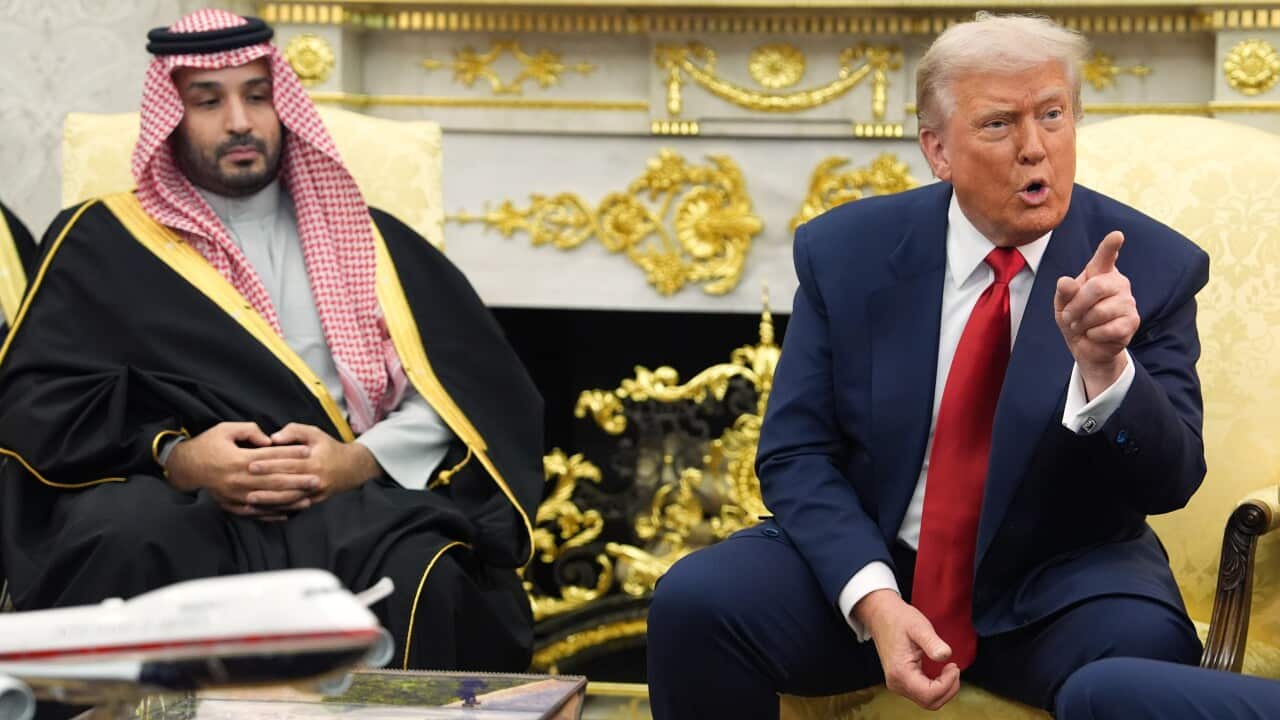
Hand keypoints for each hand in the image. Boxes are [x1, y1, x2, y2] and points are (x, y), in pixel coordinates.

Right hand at [166, 422, 316, 520]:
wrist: (184, 468)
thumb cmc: (206, 445)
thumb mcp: (225, 430)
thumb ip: (249, 431)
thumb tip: (270, 439)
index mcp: (239, 459)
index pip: (271, 457)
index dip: (291, 454)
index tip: (308, 452)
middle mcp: (238, 479)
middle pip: (274, 481)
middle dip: (298, 480)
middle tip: (317, 479)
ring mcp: (235, 495)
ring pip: (268, 499)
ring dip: (290, 500)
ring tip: (308, 498)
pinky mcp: (232, 506)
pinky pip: (255, 512)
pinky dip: (272, 514)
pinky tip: (287, 513)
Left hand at [248, 423, 380, 504]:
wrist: (352, 468)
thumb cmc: (329, 448)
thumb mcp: (315, 434)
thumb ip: (294, 432)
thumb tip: (274, 438)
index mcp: (314, 460)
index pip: (287, 462)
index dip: (268, 464)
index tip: (250, 464)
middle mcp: (315, 478)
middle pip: (286, 482)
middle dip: (263, 483)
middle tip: (244, 482)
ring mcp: (315, 493)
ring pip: (289, 499)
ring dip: (268, 500)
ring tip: (249, 499)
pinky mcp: (314, 501)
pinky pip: (294, 507)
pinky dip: (279, 508)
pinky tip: (264, 509)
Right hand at [855, 590, 960, 710]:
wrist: (881, 615)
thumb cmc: (898, 619)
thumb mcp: (919, 627)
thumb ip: (932, 642)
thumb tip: (945, 655)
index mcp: (900, 672)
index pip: (929, 694)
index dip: (947, 684)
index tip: (953, 666)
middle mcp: (897, 683)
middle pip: (930, 702)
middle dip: (948, 689)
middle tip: (954, 669)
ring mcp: (897, 684)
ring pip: (927, 701)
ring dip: (944, 690)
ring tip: (949, 670)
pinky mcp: (901, 682)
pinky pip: (923, 694)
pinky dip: (937, 688)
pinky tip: (941, 673)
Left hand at [1054, 231, 1137, 398]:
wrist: (1086, 347)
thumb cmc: (1075, 319)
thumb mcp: (1062, 305)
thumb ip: (1064, 292)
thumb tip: (1065, 282)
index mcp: (1100, 274)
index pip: (1105, 257)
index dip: (1110, 246)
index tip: (1117, 235)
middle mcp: (1118, 283)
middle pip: (1096, 287)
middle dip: (1076, 306)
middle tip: (1068, 317)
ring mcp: (1128, 302)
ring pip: (1101, 311)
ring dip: (1083, 323)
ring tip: (1081, 326)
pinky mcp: (1132, 322)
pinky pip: (1108, 328)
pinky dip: (1093, 335)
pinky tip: (1095, 335)